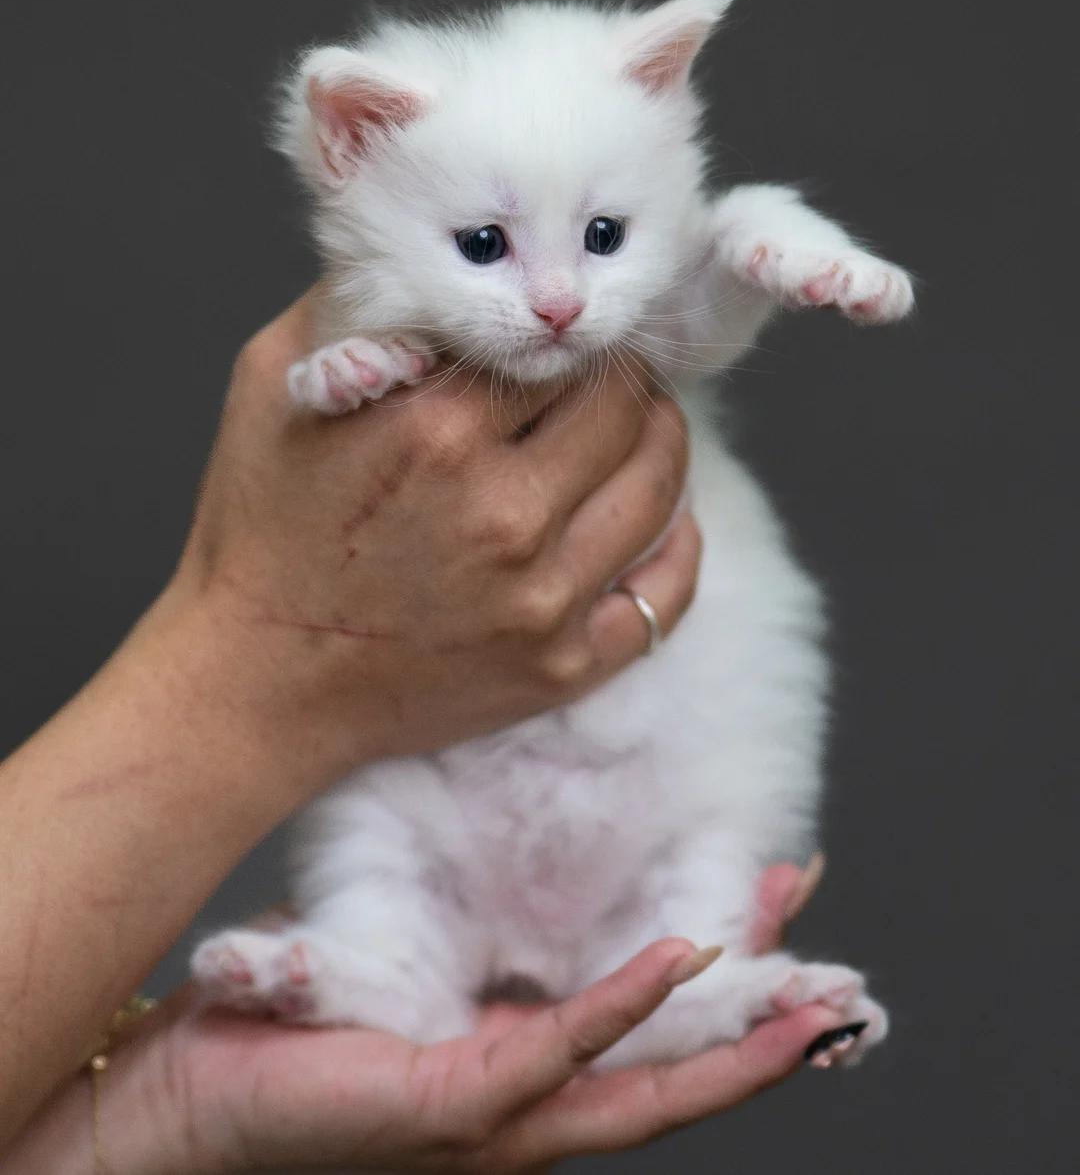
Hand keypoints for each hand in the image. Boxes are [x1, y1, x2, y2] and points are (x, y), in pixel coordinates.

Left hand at [5, 862, 833, 1173]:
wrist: (186, 1096)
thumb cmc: (294, 1031)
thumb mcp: (409, 963)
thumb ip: (472, 933)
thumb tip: (514, 853)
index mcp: (522, 1069)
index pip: (650, 1030)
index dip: (727, 988)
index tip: (784, 914)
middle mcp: (526, 1106)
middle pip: (675, 1074)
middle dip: (764, 1034)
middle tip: (844, 990)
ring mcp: (498, 1117)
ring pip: (644, 1084)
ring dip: (730, 1041)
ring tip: (806, 1001)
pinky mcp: (452, 1109)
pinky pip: (553, 1055)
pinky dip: (622, 1012)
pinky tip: (675, 965)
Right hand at [162, 293, 698, 782]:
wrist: (257, 682)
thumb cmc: (261, 532)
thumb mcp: (275, 385)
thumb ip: (354, 306)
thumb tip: (422, 250)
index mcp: (437, 431)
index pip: (557, 352)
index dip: (565, 340)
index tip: (560, 344)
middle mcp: (503, 513)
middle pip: (623, 410)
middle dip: (623, 381)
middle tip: (610, 379)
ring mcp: (540, 599)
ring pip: (660, 489)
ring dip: (662, 445)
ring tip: (643, 431)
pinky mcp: (560, 665)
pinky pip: (663, 599)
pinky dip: (679, 548)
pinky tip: (664, 520)